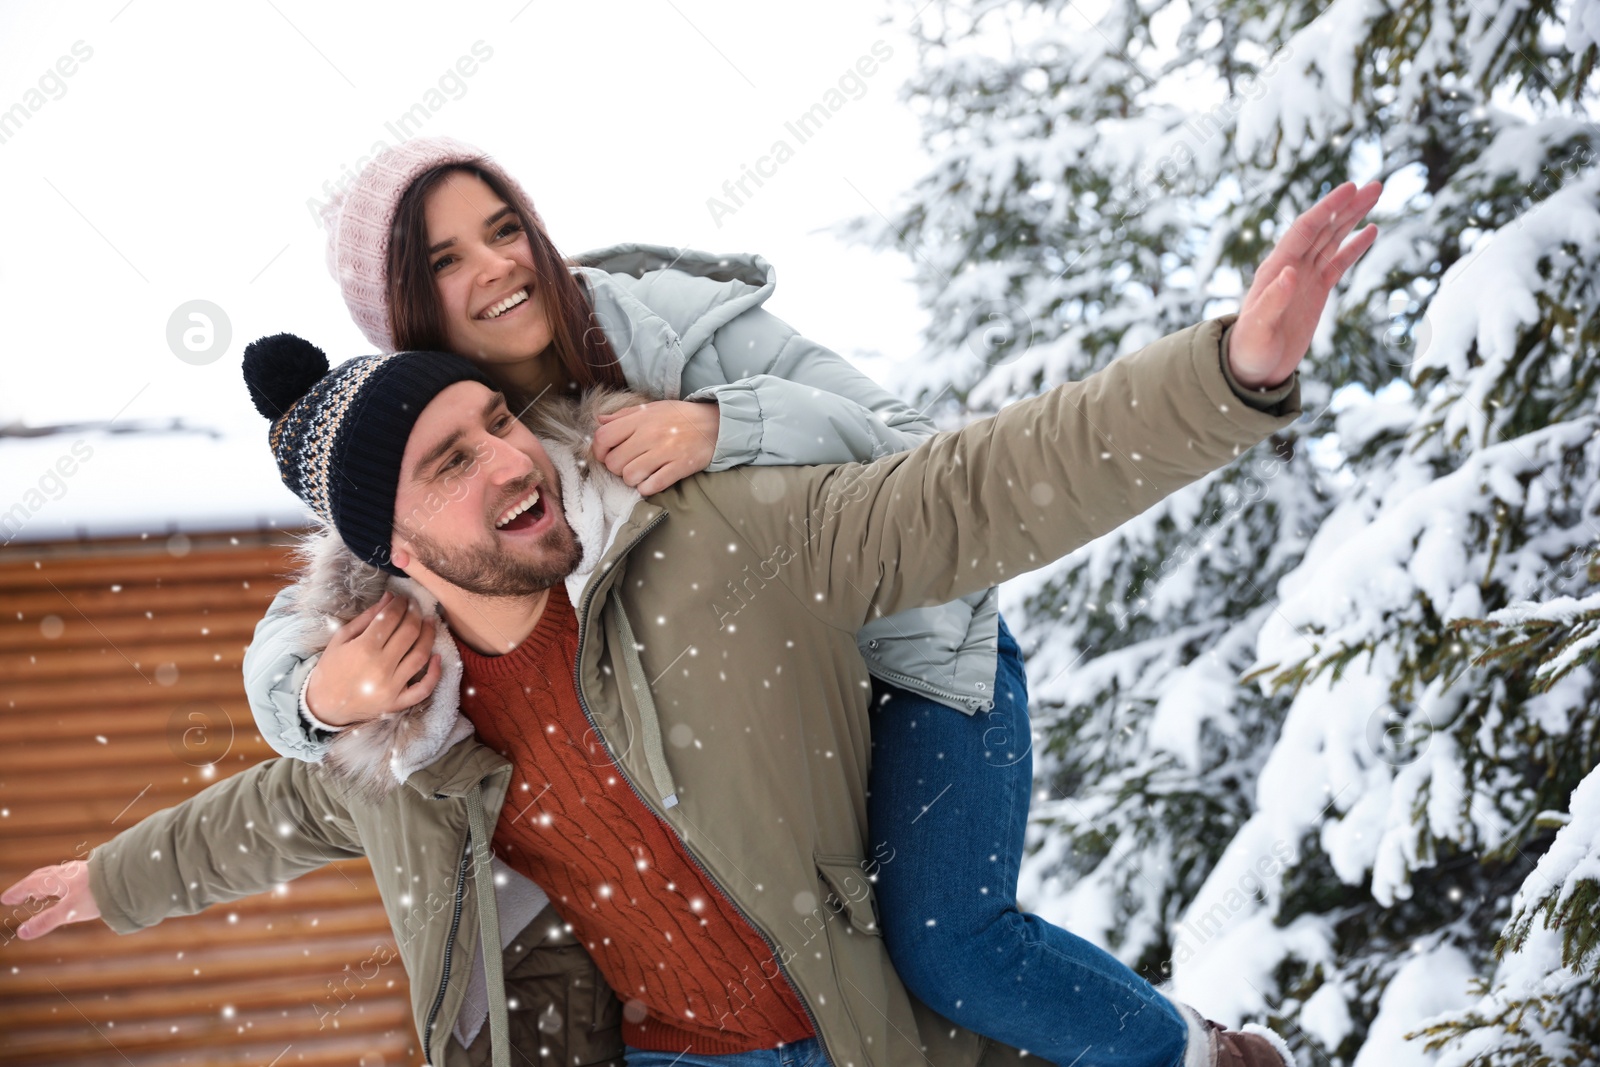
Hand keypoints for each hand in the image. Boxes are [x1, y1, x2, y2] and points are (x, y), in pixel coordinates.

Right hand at [2, 860, 99, 939]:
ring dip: (45, 885)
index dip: (17, 892)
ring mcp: (81, 871)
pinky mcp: (95, 873)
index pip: (30, 884)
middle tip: (19, 896)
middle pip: (42, 877)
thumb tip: (21, 933)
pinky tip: (70, 890)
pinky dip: (61, 884)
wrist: (128, 877)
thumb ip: (45, 921)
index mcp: (56, 880)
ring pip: (57, 876)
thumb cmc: (97, 893)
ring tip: (41, 895)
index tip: (5, 899)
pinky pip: (71, 877)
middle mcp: (67, 873)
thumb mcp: (68, 911)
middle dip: (28, 887)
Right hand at [305, 591, 441, 726]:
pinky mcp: (398, 703)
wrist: (324, 706)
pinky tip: (437, 657)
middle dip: (415, 614)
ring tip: (429, 622)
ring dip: (429, 635)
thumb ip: (367, 617)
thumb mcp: (341, 639)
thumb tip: (389, 597)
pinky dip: (434, 673)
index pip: (390, 618)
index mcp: (363, 648)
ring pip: (420, 655)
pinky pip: (424, 689)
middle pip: (409, 633)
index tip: (402, 598)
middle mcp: (380, 667)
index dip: (400, 604)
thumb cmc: (330, 669)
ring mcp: (391, 686)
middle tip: (416, 606)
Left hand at [591, 400, 719, 494]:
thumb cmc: (680, 417)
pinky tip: (652, 480)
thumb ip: (623, 415)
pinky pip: (651, 486)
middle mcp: (650, 435)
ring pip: (629, 476)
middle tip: (627, 464)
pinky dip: (647, 488)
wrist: (715, 424)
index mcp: (641, 419)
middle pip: (614, 462)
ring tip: (641, 473)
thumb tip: (599, 420)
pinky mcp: (679, 467)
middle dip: (616, 467)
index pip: (603, 437)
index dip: (598, 450)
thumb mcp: (651, 408)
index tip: (606, 454)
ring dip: (632, 479)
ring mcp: (665, 452)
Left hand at [1229, 180, 1382, 388]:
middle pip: (1322, 228)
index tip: (1349, 188)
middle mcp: (1290, 267)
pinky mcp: (1316, 292)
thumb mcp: (1258, 328)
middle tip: (1375, 185)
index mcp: (1275, 269)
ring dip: (1353, 218)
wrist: (1251, 369)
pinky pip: (1338, 263)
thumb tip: (1290, 272)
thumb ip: (1273, 301)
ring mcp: (1304, 278)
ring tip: (1375, 195)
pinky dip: (1354, 246)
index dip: (1326, 208)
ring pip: (1332, 240)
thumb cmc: (1248, 350)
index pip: (1304, 230)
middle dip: (1347, 206)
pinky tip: (1370, 231)